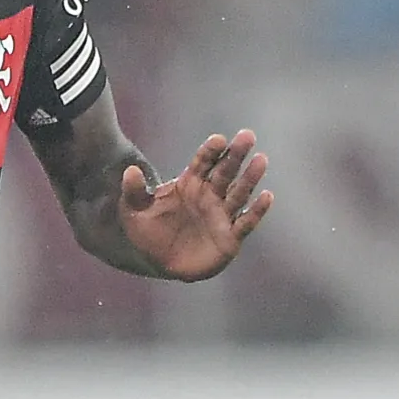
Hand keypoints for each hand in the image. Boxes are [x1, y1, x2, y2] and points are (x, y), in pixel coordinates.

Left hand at [122, 129, 272, 279]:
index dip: (210, 151)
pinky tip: (267, 196)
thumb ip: (133, 191)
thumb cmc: (149, 232)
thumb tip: (131, 171)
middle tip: (247, 136)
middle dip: (236, 154)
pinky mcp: (230, 237)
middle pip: (225, 171)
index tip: (218, 140)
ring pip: (239, 193)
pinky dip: (257, 211)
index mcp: (190, 184)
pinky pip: (246, 222)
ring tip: (261, 160)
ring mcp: (221, 215)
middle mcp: (210, 195)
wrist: (160, 262)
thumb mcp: (134, 211)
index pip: (203, 162)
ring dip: (250, 178)